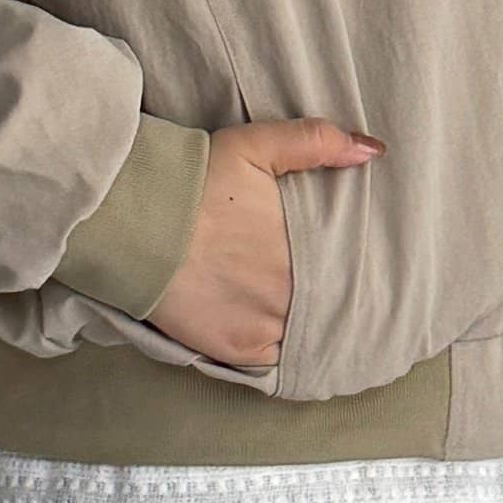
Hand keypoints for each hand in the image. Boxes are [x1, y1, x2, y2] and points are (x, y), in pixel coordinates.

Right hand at [147, 116, 385, 368]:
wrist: (130, 220)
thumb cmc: (194, 180)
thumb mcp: (256, 146)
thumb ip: (316, 142)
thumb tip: (372, 150)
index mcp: (305, 248)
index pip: (351, 270)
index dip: (357, 270)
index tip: (360, 268)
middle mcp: (289, 295)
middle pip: (331, 306)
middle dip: (335, 299)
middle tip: (333, 290)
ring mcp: (263, 327)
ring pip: (307, 336)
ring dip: (311, 328)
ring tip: (312, 313)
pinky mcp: (234, 349)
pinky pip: (274, 360)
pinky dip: (281, 350)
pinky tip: (283, 334)